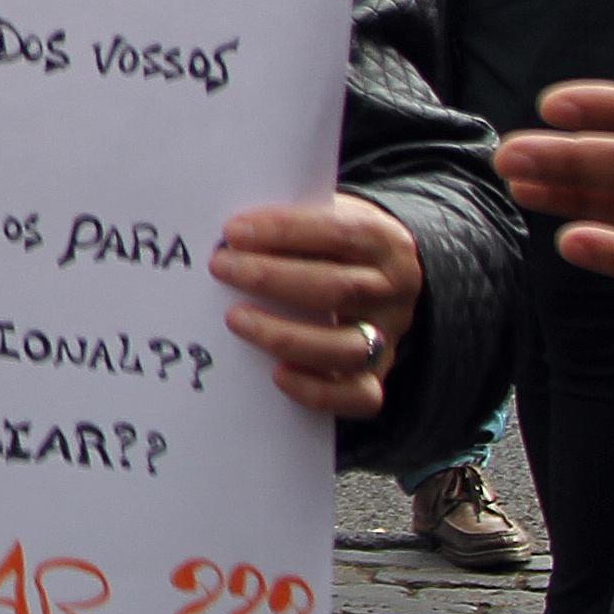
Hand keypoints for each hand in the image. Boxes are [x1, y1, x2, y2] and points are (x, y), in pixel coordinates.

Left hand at [209, 192, 421, 417]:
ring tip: (235, 318)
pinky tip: (277, 374)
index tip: (234, 232)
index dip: (286, 231)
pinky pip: (359, 396)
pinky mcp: (375, 376)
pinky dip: (317, 391)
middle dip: (271, 278)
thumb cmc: (329, 244)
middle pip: (339, 289)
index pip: (340, 233)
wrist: (373, 279)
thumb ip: (289, 223)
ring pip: (347, 347)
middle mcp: (392, 292)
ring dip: (285, 335)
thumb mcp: (322, 217)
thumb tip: (229, 234)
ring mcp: (387, 337)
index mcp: (385, 242)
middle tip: (221, 268)